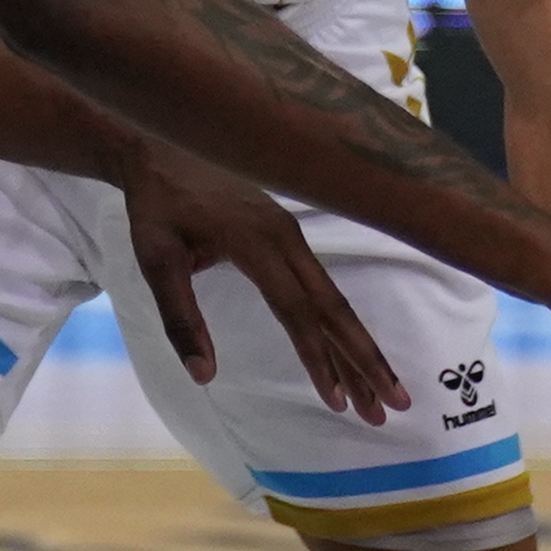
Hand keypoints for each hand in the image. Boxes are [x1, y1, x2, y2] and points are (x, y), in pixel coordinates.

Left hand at [122, 154, 406, 423]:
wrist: (163, 144)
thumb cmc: (158, 204)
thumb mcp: (156, 261)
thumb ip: (181, 319)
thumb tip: (204, 376)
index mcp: (258, 243)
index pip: (297, 311)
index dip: (320, 358)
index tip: (338, 402)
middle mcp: (287, 238)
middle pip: (334, 307)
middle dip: (365, 359)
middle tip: (393, 406)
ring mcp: (292, 234)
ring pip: (333, 298)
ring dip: (359, 346)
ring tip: (382, 392)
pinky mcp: (287, 234)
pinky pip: (321, 285)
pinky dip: (340, 322)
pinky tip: (349, 347)